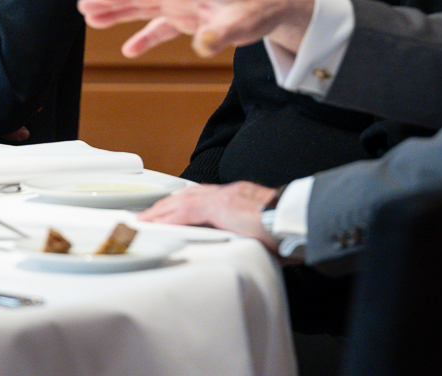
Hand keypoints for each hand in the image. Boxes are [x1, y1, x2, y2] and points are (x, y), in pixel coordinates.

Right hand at [77, 0, 314, 57]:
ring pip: (146, 6)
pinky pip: (162, 25)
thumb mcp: (244, 22)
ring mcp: (186, 4)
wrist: (277, 6)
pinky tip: (129, 49)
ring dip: (120, 13)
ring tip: (92, 19)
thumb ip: (220, 33)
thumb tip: (200, 46)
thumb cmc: (261, 7)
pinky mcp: (192, 17)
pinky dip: (145, 36)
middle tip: (83, 6)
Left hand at [137, 181, 279, 250]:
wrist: (298, 220)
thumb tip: (251, 249)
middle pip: (188, 196)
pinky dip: (169, 217)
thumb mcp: (264, 234)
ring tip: (144, 220)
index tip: (169, 212)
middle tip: (147, 215)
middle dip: (166, 206)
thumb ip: (251, 237)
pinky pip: (187, 211)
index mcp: (239, 197)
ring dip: (161, 211)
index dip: (183, 204)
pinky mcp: (222, 206)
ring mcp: (225, 197)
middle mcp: (230, 192)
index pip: (204, 198)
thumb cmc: (288, 229)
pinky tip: (155, 223)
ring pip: (183, 201)